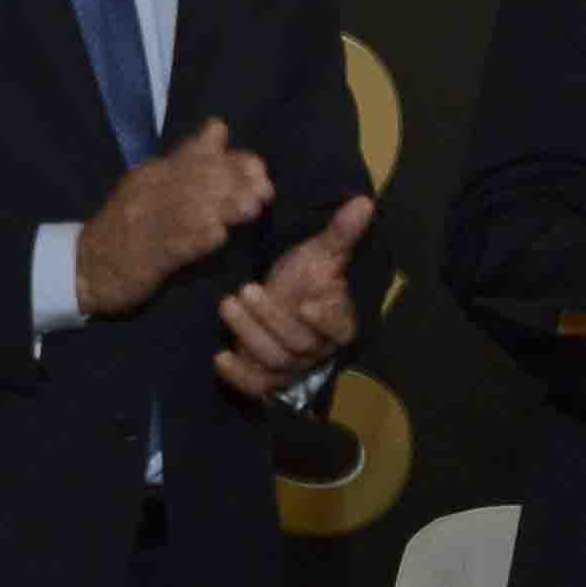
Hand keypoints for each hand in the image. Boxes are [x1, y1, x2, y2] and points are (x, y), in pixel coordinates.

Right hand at [74, 119, 271, 318]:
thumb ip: (187, 163)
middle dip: (236, 182)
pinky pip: (172, 243)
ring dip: (224, 206)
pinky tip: (219, 236)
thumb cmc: (128, 229)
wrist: (82, 267)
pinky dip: (197, 237)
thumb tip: (219, 128)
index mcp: (155, 173)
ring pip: (189, 206)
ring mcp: (146, 222)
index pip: (199, 155)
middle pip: (198, 177)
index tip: (261, 172)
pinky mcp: (145, 255)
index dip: (234, 161)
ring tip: (252, 209)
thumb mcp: (153, 187)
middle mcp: (150, 191)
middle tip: (265, 193)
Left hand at [214, 193, 376, 399]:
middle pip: (298, 343)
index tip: (307, 304)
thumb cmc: (304, 279)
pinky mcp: (266, 377)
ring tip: (228, 303)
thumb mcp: (319, 253)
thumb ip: (341, 232)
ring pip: (274, 360)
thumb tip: (365, 201)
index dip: (326, 320)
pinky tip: (220, 356)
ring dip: (249, 333)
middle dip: (270, 318)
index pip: (339, 328)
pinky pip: (256, 386)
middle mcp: (317, 350)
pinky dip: (239, 376)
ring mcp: (291, 367)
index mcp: (338, 322)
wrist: (278, 302)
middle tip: (246, 290)